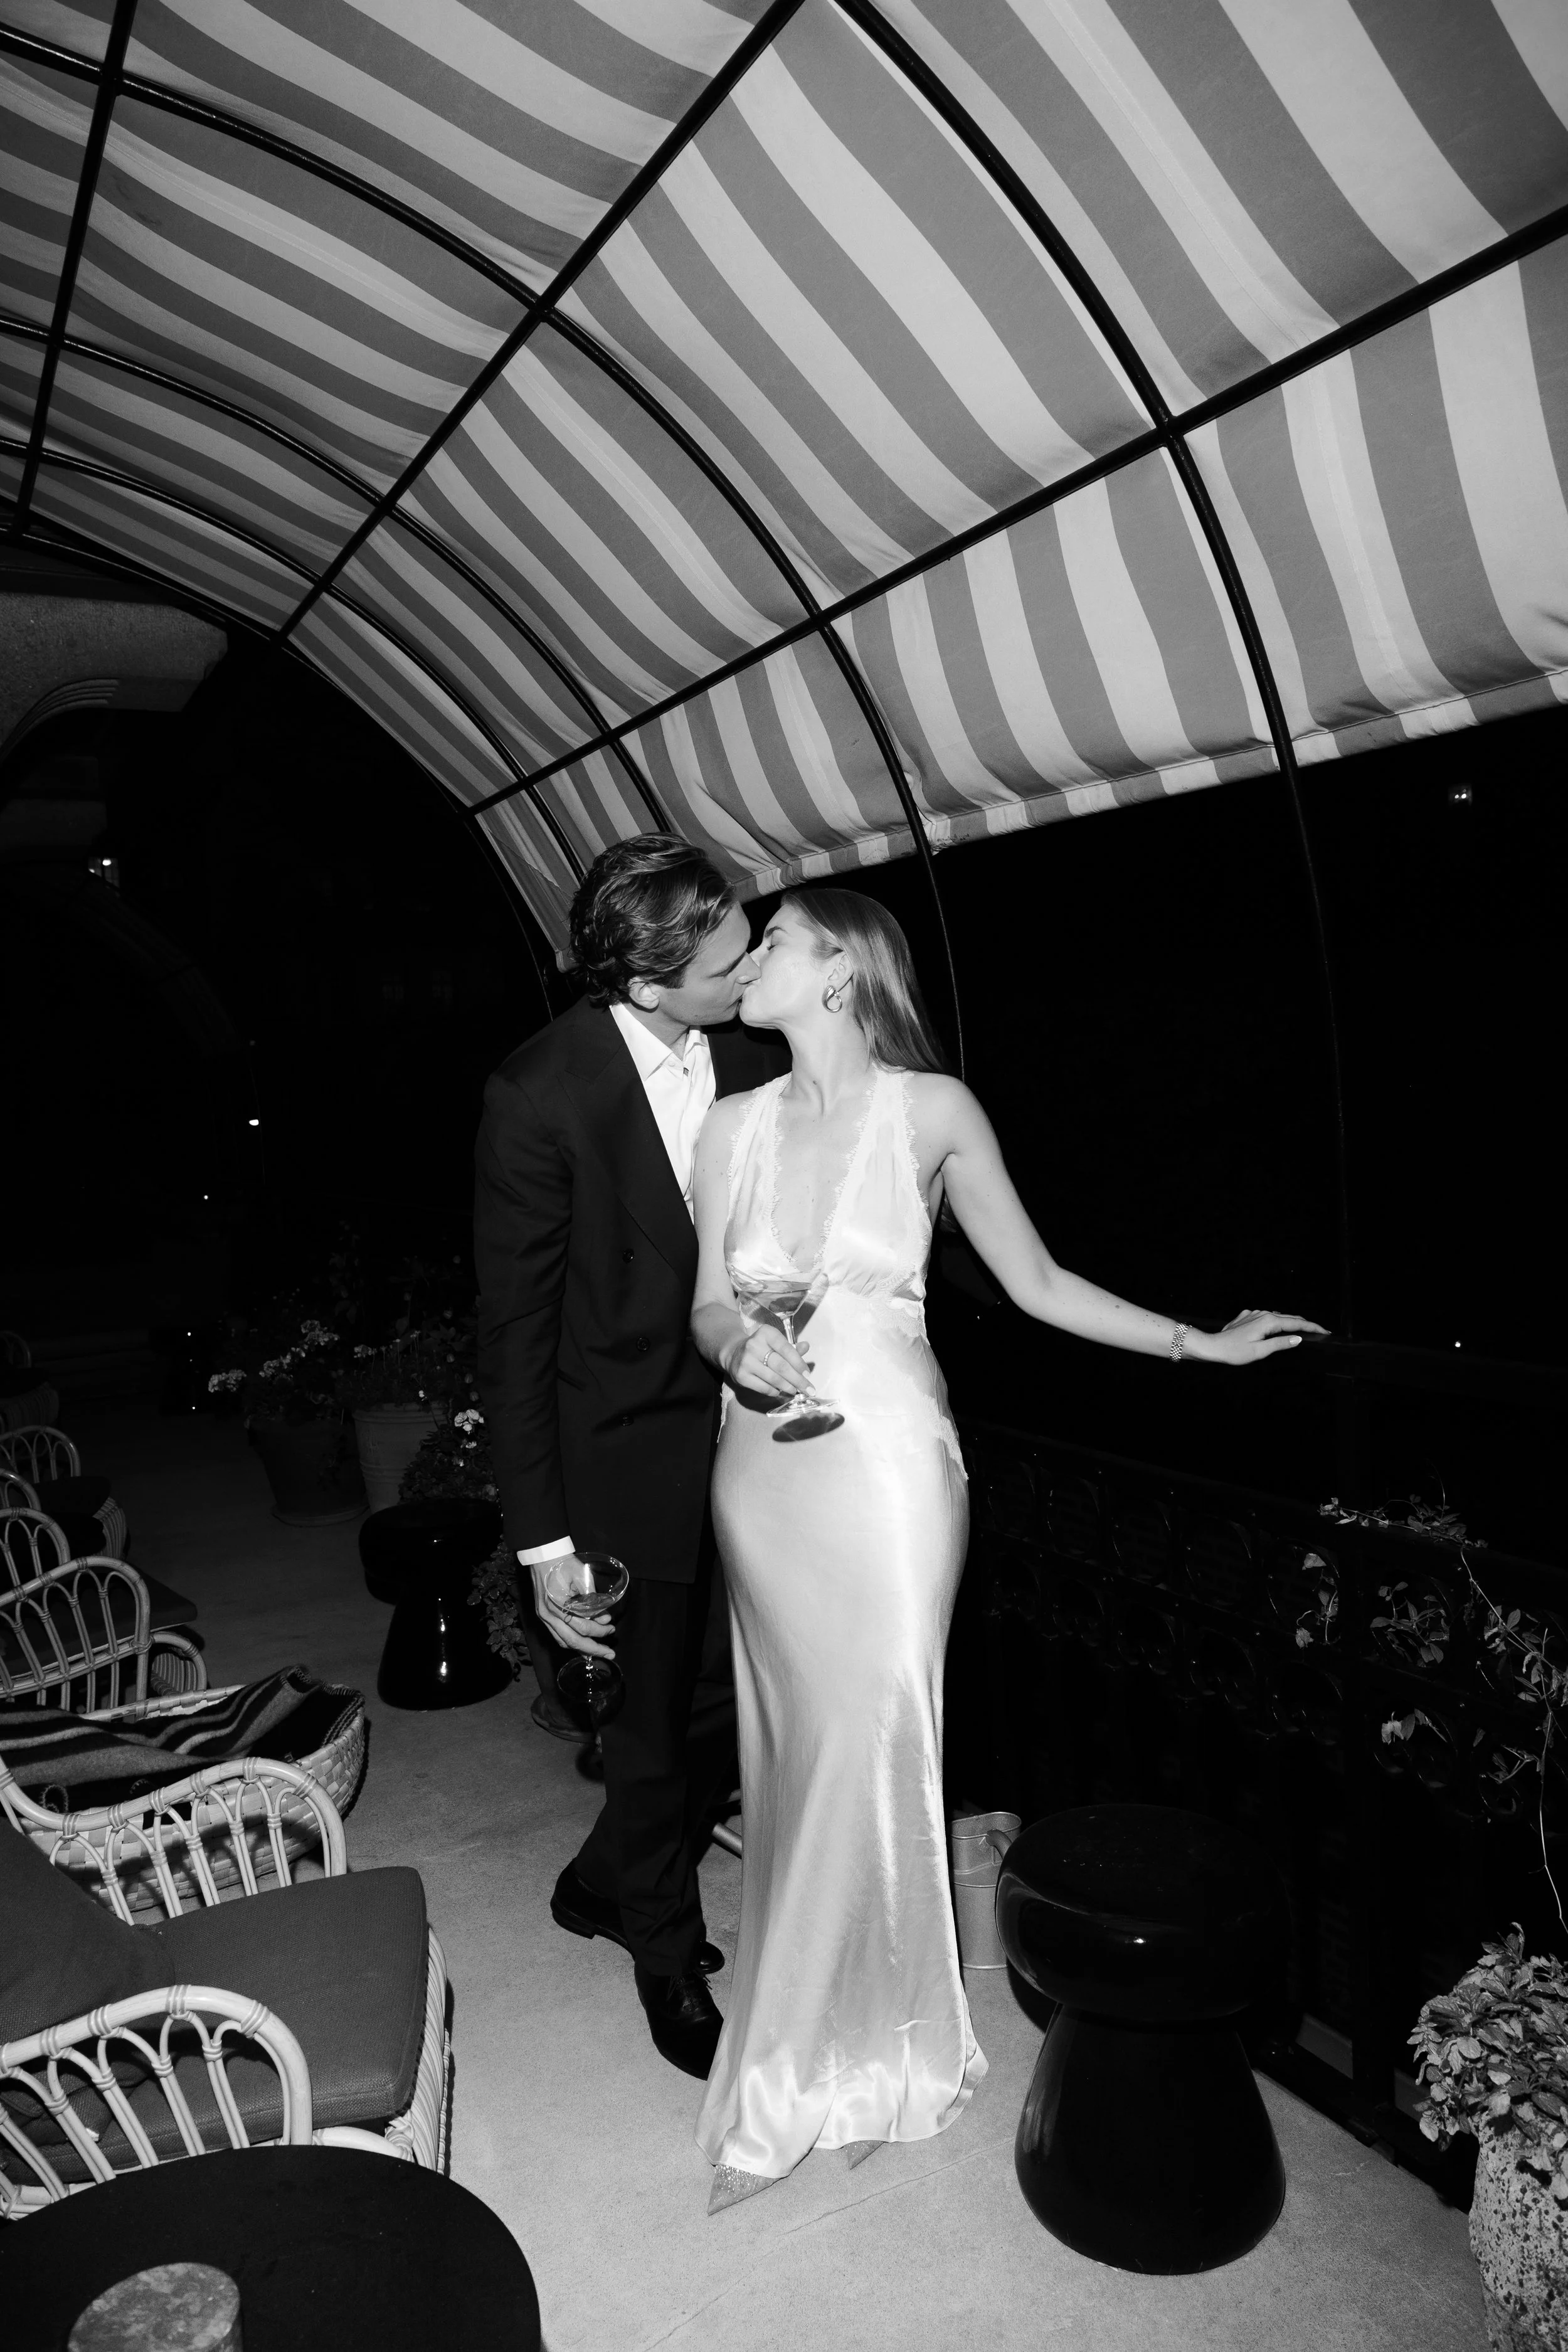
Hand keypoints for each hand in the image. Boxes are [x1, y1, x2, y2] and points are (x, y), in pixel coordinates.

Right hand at [534, 1552, 615, 1659]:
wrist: (543, 1554)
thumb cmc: (564, 1563)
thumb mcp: (582, 1575)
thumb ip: (592, 1597)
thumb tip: (602, 1615)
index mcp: (558, 1605)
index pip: (582, 1626)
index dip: (599, 1629)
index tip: (611, 1626)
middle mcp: (548, 1615)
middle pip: (572, 1641)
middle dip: (593, 1649)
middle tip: (609, 1654)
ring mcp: (543, 1616)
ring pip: (563, 1641)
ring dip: (581, 1648)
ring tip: (596, 1652)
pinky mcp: (542, 1615)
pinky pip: (556, 1635)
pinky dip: (569, 1641)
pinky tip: (580, 1644)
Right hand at [720, 1319, 816, 1403]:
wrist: (734, 1353)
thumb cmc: (761, 1348)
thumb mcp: (775, 1343)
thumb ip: (792, 1348)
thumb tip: (806, 1346)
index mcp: (766, 1333)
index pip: (786, 1349)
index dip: (799, 1363)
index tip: (808, 1374)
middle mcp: (754, 1345)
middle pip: (781, 1366)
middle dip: (797, 1380)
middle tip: (808, 1389)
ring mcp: (746, 1361)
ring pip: (774, 1379)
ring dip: (788, 1387)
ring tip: (795, 1391)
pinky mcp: (741, 1376)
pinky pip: (763, 1387)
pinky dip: (775, 1391)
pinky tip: (779, 1391)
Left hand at [1200, 1308, 1330, 1366]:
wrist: (1212, 1346)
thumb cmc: (1234, 1351)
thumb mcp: (1260, 1351)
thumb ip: (1280, 1344)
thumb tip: (1298, 1339)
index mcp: (1268, 1322)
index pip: (1296, 1324)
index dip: (1313, 1328)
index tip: (1325, 1331)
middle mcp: (1262, 1314)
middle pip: (1290, 1318)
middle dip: (1306, 1324)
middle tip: (1320, 1331)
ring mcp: (1255, 1314)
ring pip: (1279, 1317)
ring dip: (1292, 1323)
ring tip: (1304, 1330)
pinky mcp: (1248, 1316)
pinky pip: (1267, 1318)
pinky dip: (1277, 1322)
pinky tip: (1279, 1328)